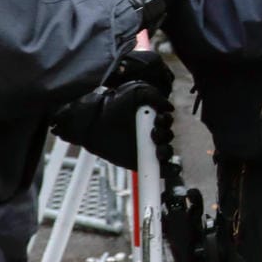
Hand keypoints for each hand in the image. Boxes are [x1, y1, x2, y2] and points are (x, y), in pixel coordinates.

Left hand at [51, 51, 173, 169]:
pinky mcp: (139, 163)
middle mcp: (149, 132)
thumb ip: (154, 96)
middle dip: (165, 135)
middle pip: (168, 137)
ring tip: (155, 149)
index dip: (166, 121)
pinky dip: (168, 170)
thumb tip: (169, 107)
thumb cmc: (111, 104)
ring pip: (167, 152)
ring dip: (166, 151)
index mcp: (151, 116)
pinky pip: (160, 169)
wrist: (92, 121)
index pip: (167, 121)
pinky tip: (164, 166)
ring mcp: (145, 149)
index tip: (158, 120)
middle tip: (153, 133)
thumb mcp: (135, 91)